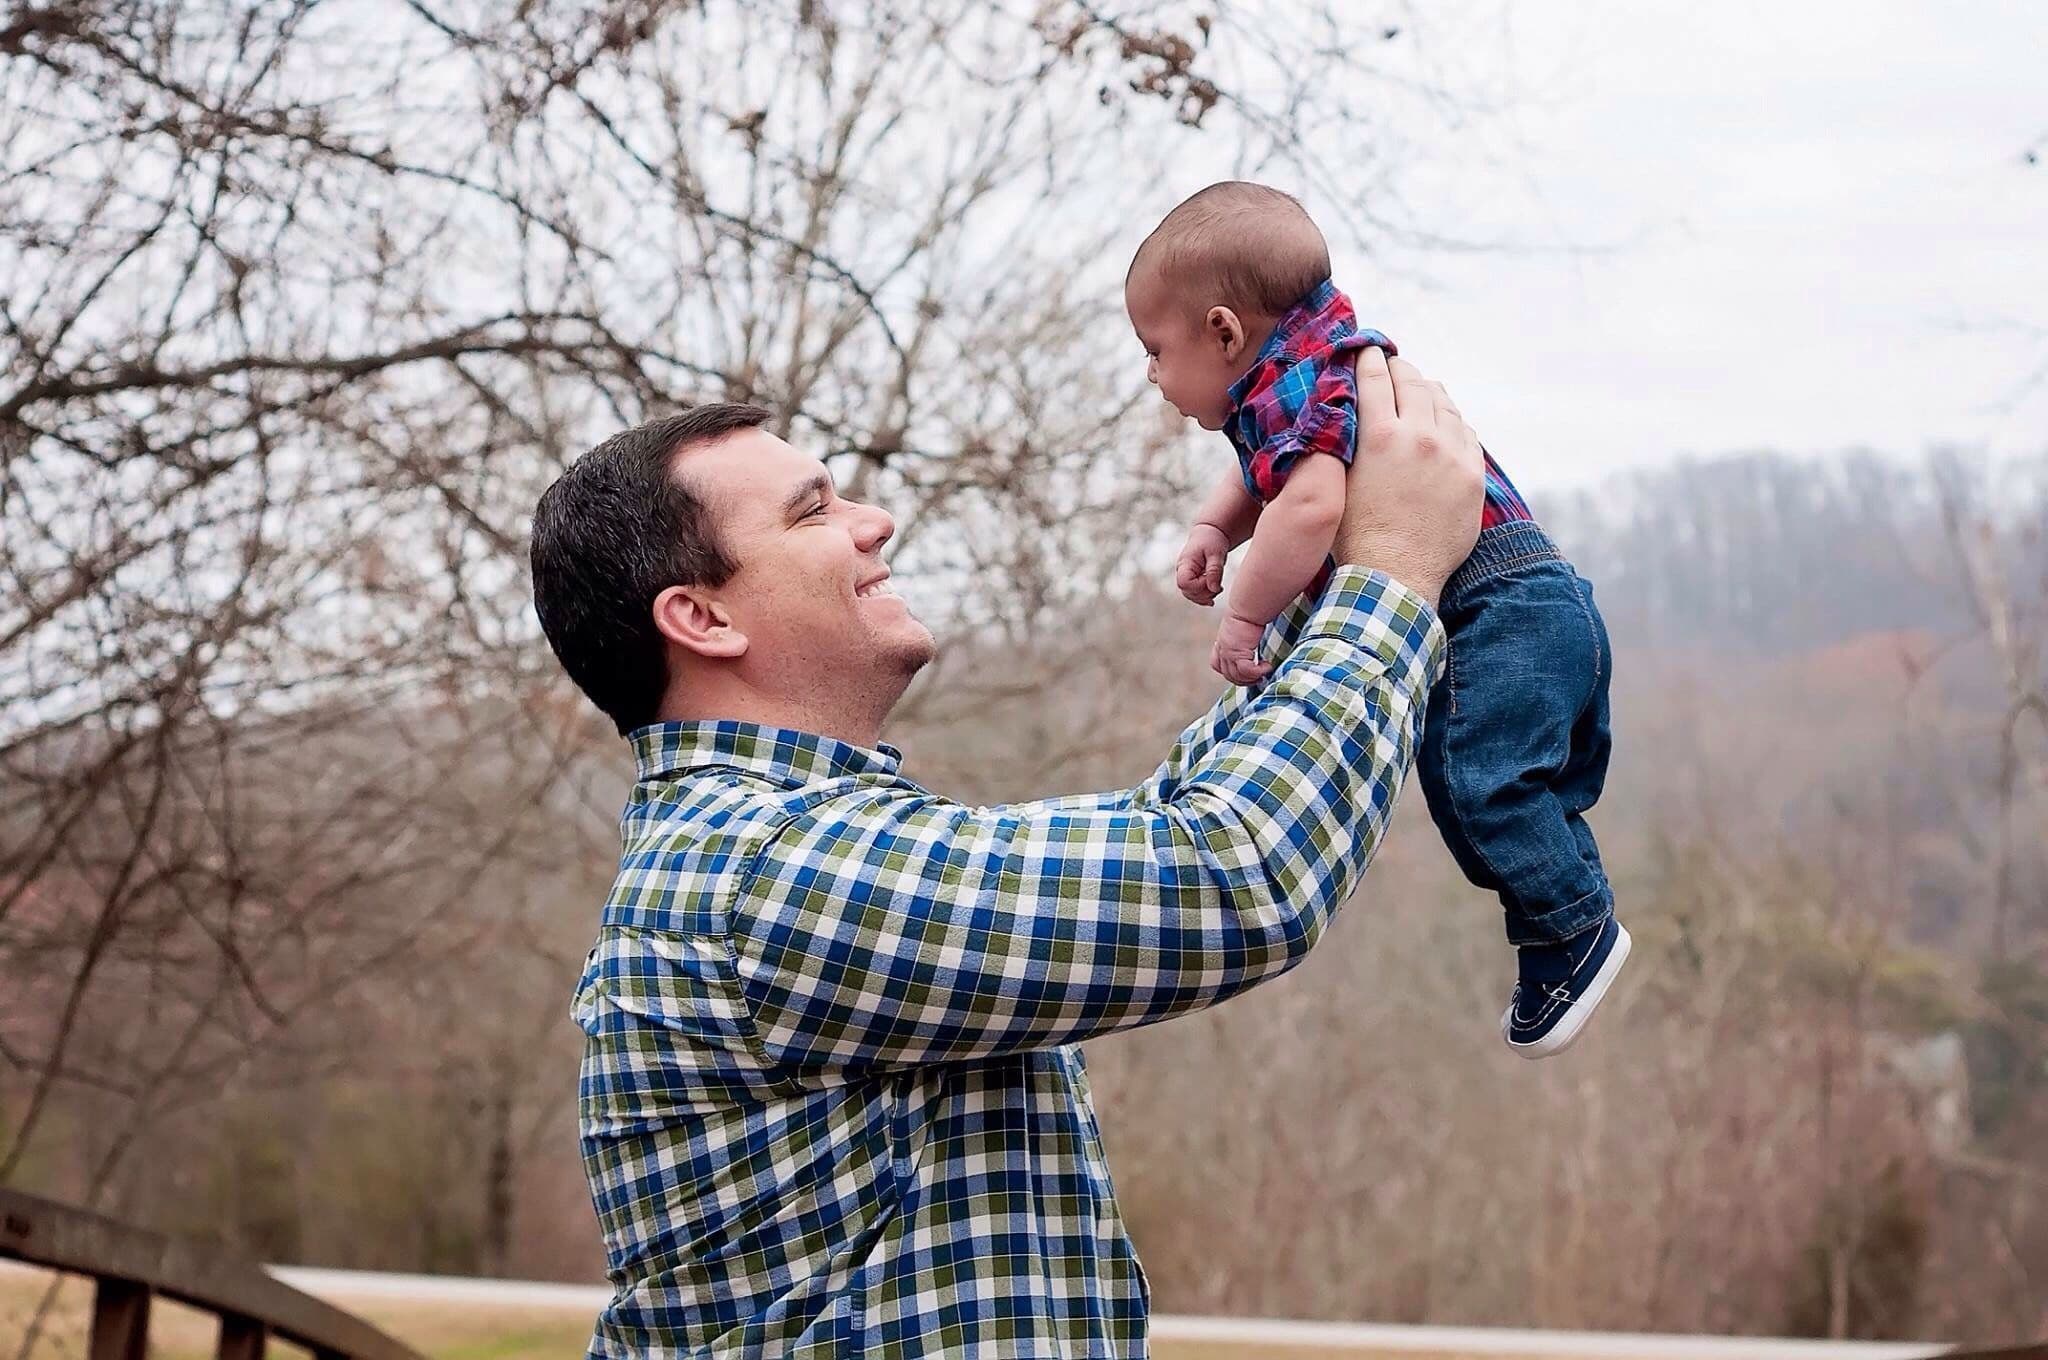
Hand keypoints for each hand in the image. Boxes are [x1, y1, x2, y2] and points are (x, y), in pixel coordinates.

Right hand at [1176, 524, 1228, 605]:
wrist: (1210, 534)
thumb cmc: (1212, 540)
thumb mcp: (1216, 553)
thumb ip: (1214, 570)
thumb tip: (1214, 589)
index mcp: (1185, 564)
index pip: (1184, 583)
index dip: (1199, 586)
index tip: (1212, 579)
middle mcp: (1182, 572)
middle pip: (1187, 592)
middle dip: (1204, 594)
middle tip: (1219, 586)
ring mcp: (1186, 576)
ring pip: (1191, 595)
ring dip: (1206, 596)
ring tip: (1219, 588)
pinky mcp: (1193, 579)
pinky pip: (1195, 593)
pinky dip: (1205, 596)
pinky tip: (1215, 592)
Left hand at [1211, 612, 1271, 685]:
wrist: (1246, 608)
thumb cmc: (1247, 613)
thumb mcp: (1239, 628)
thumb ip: (1241, 638)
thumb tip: (1252, 641)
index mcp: (1221, 643)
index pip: (1217, 664)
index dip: (1227, 671)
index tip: (1241, 672)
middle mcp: (1222, 650)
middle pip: (1228, 675)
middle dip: (1243, 680)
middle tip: (1257, 678)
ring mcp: (1228, 653)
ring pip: (1237, 676)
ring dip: (1252, 678)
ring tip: (1264, 672)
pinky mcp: (1237, 654)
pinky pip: (1247, 671)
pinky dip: (1258, 672)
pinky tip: (1267, 666)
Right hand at [1330, 348, 1485, 606]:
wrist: (1394, 578)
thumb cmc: (1355, 536)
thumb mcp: (1338, 481)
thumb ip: (1346, 441)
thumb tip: (1343, 410)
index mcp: (1379, 436)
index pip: (1375, 378)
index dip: (1369, 358)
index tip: (1366, 349)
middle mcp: (1419, 437)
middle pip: (1413, 383)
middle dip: (1400, 368)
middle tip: (1392, 362)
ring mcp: (1451, 454)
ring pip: (1444, 404)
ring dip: (1428, 391)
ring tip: (1419, 388)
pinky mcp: (1472, 474)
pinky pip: (1466, 432)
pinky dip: (1452, 420)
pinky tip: (1444, 421)